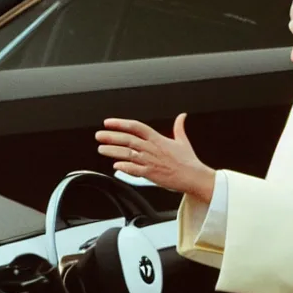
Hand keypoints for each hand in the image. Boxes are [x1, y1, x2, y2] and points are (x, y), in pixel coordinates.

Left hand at [95, 113, 215, 202]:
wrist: (193, 177)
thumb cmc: (188, 161)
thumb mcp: (183, 141)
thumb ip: (179, 127)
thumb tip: (182, 116)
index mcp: (158, 139)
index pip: (136, 127)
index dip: (120, 123)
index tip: (108, 122)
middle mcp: (152, 148)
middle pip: (128, 139)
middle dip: (111, 136)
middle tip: (99, 135)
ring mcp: (150, 161)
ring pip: (127, 154)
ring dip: (112, 151)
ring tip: (101, 149)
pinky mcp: (151, 174)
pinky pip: (134, 169)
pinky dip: (124, 167)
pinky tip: (115, 165)